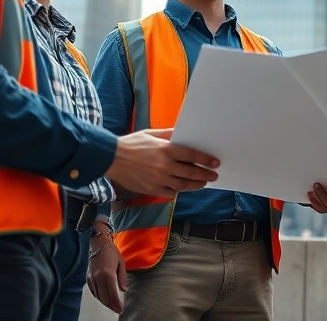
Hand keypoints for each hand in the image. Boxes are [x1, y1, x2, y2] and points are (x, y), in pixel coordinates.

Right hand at [86, 229, 125, 313]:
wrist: (98, 243)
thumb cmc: (111, 251)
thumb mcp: (121, 263)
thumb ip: (122, 277)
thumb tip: (123, 290)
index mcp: (108, 274)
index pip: (112, 293)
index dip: (117, 303)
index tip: (120, 309)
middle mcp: (98, 277)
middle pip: (104, 297)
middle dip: (111, 305)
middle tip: (117, 309)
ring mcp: (92, 278)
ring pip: (98, 296)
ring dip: (105, 302)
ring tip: (112, 305)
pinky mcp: (88, 278)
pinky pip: (93, 291)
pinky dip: (98, 296)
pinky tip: (103, 298)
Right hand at [104, 128, 218, 197]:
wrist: (111, 158)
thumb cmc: (132, 144)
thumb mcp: (152, 134)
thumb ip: (169, 135)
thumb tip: (183, 134)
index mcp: (166, 150)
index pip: (192, 156)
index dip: (206, 160)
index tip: (215, 163)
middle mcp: (165, 166)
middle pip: (191, 173)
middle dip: (205, 174)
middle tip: (213, 175)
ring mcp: (158, 179)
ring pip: (183, 185)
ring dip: (195, 185)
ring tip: (202, 183)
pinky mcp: (151, 189)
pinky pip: (170, 193)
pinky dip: (179, 191)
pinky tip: (184, 189)